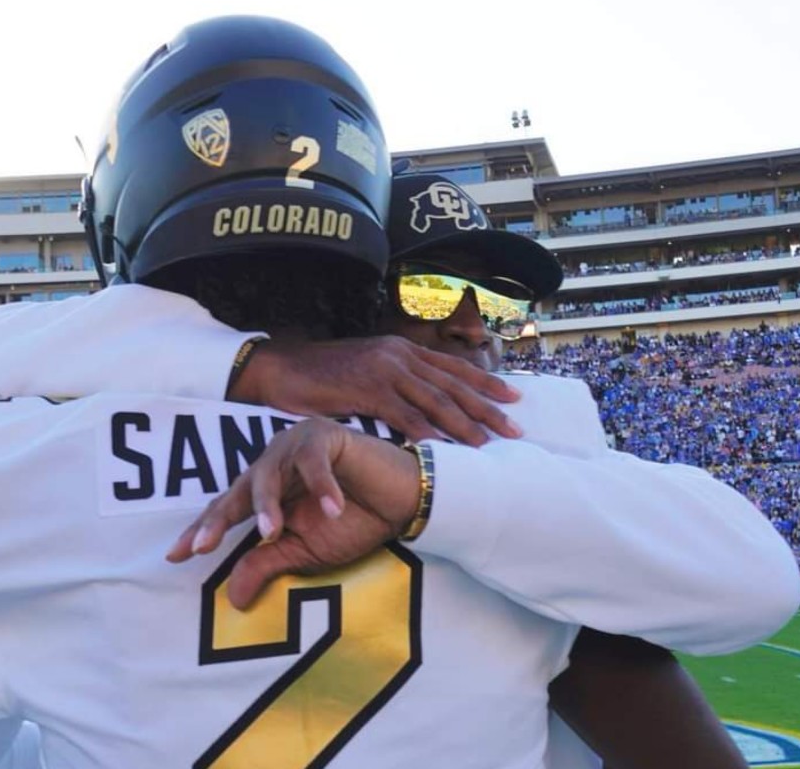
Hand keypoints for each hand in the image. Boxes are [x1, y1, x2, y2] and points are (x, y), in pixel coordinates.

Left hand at [166, 418, 420, 607]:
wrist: (400, 501)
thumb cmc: (352, 523)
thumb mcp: (304, 551)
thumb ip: (267, 564)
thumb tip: (234, 600)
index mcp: (265, 490)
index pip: (226, 509)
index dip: (203, 531)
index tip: (176, 557)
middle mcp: (273, 464)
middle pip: (238, 491)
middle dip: (219, 520)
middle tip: (204, 546)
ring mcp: (295, 446)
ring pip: (269, 474)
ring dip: (268, 505)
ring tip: (271, 533)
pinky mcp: (325, 436)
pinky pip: (315, 462)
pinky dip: (323, 487)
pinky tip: (333, 510)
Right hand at [227, 336, 521, 445]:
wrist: (284, 368)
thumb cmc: (323, 375)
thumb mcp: (367, 369)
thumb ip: (395, 381)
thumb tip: (419, 401)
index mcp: (402, 349)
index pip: (453, 367)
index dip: (486, 383)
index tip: (513, 398)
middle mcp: (399, 355)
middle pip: (454, 385)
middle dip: (487, 408)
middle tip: (515, 429)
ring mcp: (385, 371)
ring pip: (436, 400)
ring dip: (465, 424)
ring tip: (489, 445)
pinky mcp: (367, 389)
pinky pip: (404, 414)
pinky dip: (427, 433)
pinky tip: (445, 449)